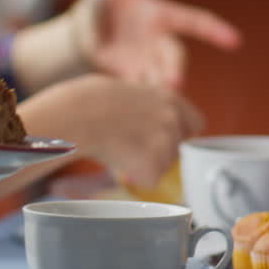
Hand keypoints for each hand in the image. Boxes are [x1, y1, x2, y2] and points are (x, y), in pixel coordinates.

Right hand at [19, 75, 203, 188]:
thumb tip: (140, 109)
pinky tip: (117, 165)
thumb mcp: (122, 88)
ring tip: (118, 153)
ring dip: (145, 165)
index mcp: (168, 98)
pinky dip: (134, 178)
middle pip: (178, 147)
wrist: (74, 117)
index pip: (194, 122)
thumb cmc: (86, 100)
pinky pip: (148, 180)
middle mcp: (173, 119)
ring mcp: (166, 143)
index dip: (179, 133)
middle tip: (133, 149)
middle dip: (159, 152)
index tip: (162, 138)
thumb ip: (142, 101)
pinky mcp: (153, 166)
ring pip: (163, 165)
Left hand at [70, 0, 240, 87]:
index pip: (195, 22)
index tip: (235, 41)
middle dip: (175, 69)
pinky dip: (136, 94)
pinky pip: (136, 89)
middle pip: (174, 57)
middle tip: (174, 82)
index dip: (215, 31)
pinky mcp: (125, 77)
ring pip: (157, 77)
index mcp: (163, 17)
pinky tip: (132, 102)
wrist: (83, 29)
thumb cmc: (106, 0)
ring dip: (156, 87)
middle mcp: (158, 42)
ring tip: (155, 96)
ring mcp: (144, 62)